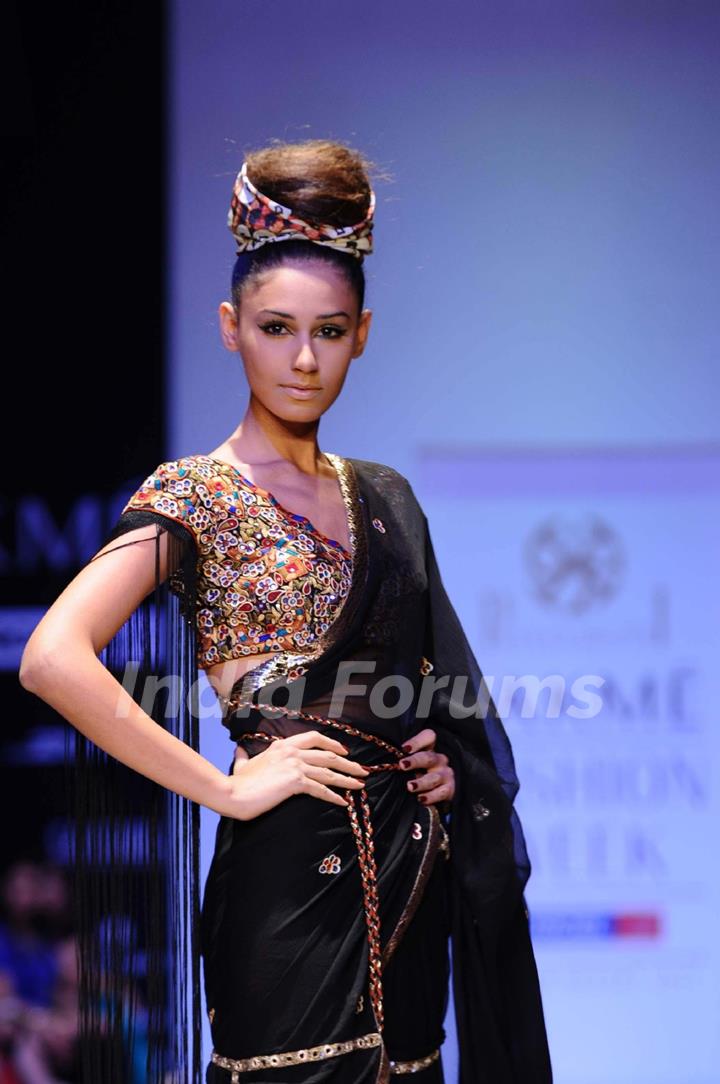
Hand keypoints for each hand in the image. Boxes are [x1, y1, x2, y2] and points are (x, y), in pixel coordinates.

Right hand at [221, 730, 369, 819]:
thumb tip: (239, 750)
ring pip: (328, 772)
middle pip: (328, 755)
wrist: (233, 793)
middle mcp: (291, 752)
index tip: (344, 751)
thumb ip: (243, 756)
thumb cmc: (237, 782)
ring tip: (360, 785)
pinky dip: (334, 796)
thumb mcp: (242, 764)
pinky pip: (321, 789)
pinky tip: (343, 802)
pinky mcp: (295, 781)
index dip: (332, 743)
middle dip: (347, 763)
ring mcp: (295, 765)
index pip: (314, 738)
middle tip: (362, 770)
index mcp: (282, 745)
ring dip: (347, 779)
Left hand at [399, 728, 454, 808]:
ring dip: (421, 782)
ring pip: (434, 777)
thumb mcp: (410, 765)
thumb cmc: (418, 775)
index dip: (417, 741)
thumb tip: (376, 764)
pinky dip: (431, 796)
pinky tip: (421, 799)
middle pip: (428, 757)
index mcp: (429, 749)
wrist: (437, 793)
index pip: (428, 737)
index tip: (403, 748)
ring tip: (410, 786)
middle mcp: (439, 760)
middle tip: (402, 765)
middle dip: (415, 761)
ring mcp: (446, 774)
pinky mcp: (449, 789)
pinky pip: (442, 792)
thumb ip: (400, 761)